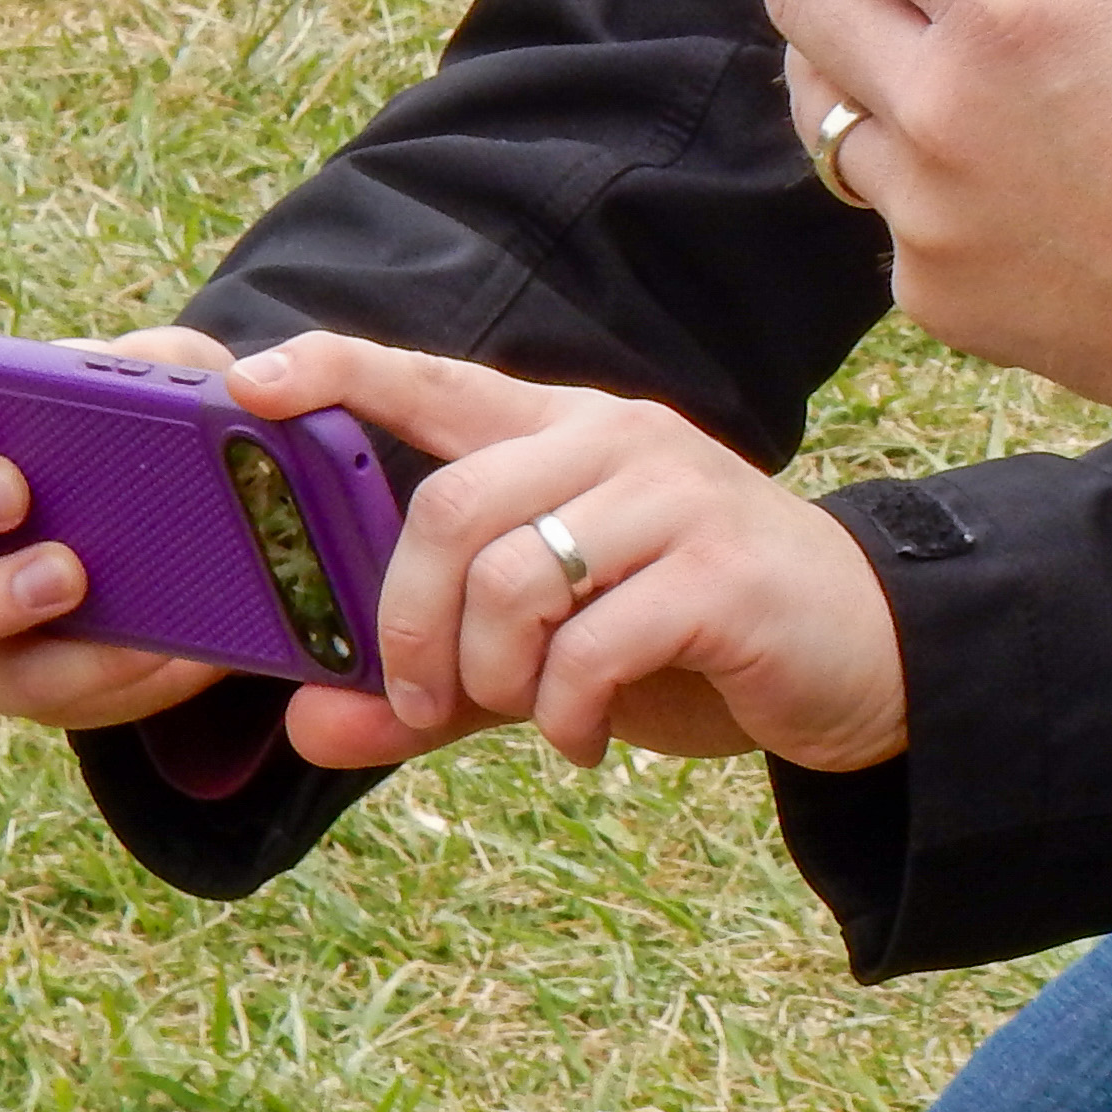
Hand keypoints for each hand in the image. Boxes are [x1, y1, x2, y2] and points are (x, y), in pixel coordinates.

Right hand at [0, 321, 233, 732]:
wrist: (225, 550)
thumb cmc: (172, 437)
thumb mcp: (184, 382)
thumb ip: (169, 362)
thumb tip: (175, 382)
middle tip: (9, 490)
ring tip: (68, 574)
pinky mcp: (12, 672)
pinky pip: (20, 682)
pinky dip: (89, 664)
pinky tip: (149, 641)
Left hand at [224, 332, 905, 774]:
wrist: (862, 655)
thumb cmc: (691, 636)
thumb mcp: (549, 655)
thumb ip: (433, 686)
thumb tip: (305, 728)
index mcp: (569, 434)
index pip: (436, 381)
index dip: (339, 372)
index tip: (249, 383)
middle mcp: (618, 442)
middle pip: (450, 507)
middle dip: (410, 627)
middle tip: (424, 703)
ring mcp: (674, 499)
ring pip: (513, 579)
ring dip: (493, 680)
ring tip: (534, 717)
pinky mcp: (717, 573)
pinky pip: (587, 648)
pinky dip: (564, 715)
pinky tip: (586, 739)